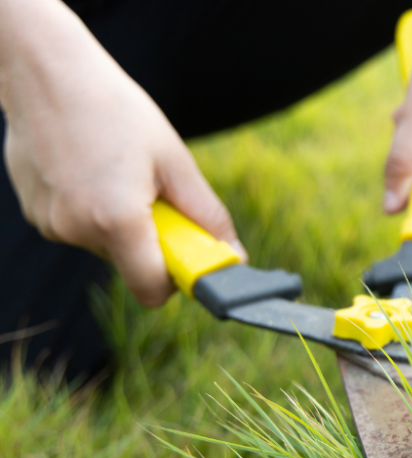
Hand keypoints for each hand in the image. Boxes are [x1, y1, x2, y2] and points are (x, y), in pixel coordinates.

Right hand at [0, 0, 242, 307]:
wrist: (44, 70)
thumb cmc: (115, 109)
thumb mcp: (174, 161)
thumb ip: (206, 215)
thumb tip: (233, 255)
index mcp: (116, 220)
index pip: (151, 290)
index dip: (175, 280)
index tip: (188, 258)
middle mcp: (77, 229)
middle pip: (129, 264)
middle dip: (150, 240)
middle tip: (153, 192)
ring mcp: (49, 222)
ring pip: (104, 244)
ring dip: (120, 220)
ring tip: (116, 169)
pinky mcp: (34, 210)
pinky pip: (78, 225)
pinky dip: (92, 207)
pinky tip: (89, 166)